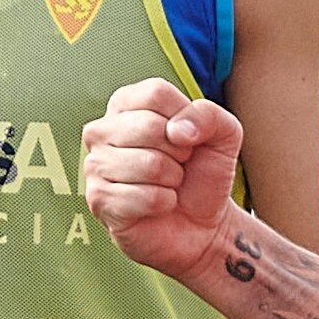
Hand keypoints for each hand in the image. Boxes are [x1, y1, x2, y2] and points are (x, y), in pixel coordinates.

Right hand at [82, 78, 243, 283]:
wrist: (201, 224)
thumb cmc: (203, 173)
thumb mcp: (223, 134)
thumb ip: (209, 115)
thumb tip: (176, 131)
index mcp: (125, 104)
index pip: (155, 93)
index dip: (184, 118)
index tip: (187, 138)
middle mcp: (101, 130)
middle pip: (149, 126)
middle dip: (180, 153)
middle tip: (178, 166)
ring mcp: (95, 165)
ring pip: (149, 164)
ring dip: (172, 180)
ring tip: (168, 185)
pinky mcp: (99, 200)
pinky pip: (145, 197)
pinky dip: (164, 203)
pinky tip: (159, 205)